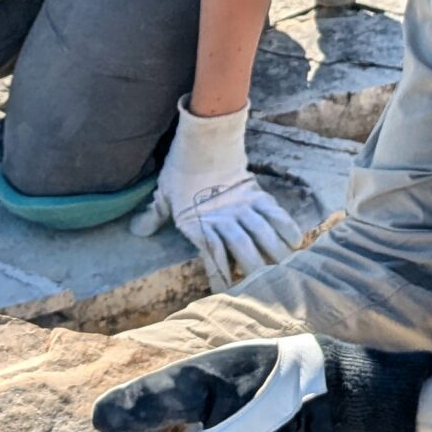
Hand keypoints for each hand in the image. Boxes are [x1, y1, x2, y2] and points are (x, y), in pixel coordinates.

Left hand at [128, 102, 304, 291]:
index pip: (212, 256)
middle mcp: (224, 218)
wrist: (204, 137)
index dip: (221, 278)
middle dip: (256, 271)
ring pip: (262, 234)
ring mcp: (243, 206)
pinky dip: (286, 226)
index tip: (226, 294)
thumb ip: (154, 215)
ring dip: (275, 253)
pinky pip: (275, 212)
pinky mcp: (257, 193)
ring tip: (285, 270)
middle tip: (265, 287)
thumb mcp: (164, 192)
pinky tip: (295, 242)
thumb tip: (136, 231)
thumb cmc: (182, 168)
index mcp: (199, 223)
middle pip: (244, 249)